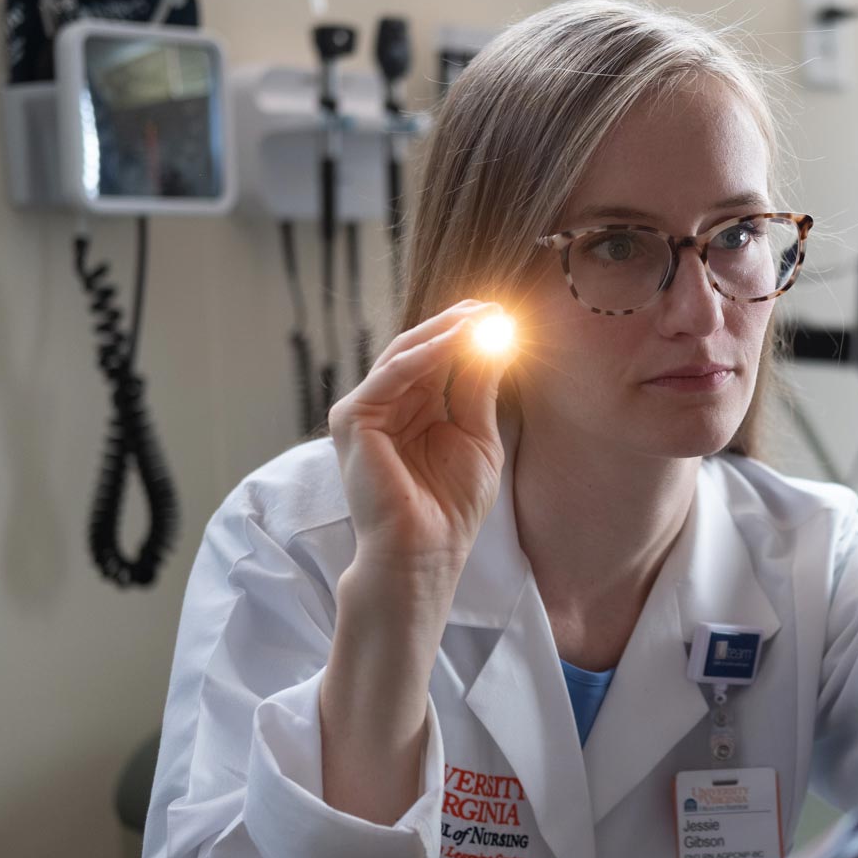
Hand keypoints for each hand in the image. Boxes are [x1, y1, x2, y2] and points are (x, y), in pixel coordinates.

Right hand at [328, 299, 511, 587]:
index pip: (440, 360)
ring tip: (480, 316)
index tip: (504, 315)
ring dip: (444, 333)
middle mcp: (388, 406)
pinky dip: (424, 354)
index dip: (469, 336)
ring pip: (405, 355)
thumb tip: (495, 341)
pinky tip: (455, 341)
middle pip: (421, 350)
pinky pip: (391, 375)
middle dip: (457, 326)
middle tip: (492, 306)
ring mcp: (367, 412)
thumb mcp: (477, 437)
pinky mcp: (353, 421)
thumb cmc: (451, 506)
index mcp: (415, 410)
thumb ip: (477, 389)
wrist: (426, 551)